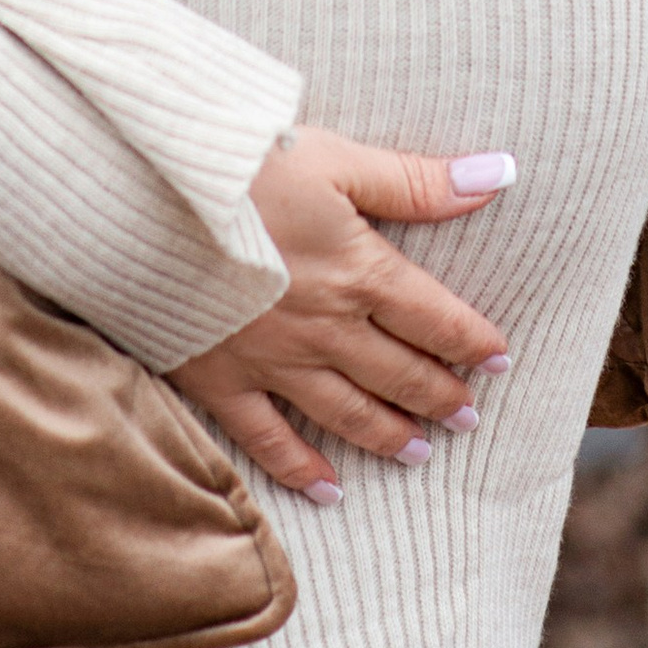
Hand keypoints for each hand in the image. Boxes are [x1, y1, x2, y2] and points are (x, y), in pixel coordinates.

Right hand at [167, 128, 514, 503]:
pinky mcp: (222, 380)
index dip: (472, 341)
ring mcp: (274, 362)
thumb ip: (415, 180)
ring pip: (348, 412)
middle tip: (469, 416)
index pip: (434, 318)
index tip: (499, 361)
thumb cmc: (244, 167)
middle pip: (398, 372)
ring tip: (420, 451)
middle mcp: (326, 329)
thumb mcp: (335, 158)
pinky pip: (269, 439)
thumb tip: (496, 176)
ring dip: (389, 434)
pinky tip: (327, 488)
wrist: (148, 202)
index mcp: (359, 272)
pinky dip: (301, 469)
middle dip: (439, 395)